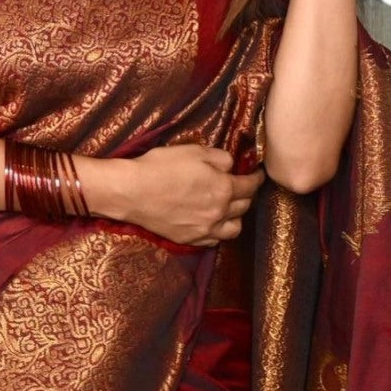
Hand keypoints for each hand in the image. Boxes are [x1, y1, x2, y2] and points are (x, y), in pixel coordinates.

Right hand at [120, 144, 264, 245]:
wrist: (133, 191)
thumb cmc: (162, 166)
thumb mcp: (194, 151)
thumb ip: (219, 158)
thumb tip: (230, 166)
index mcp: (223, 188)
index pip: (250, 185)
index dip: (256, 178)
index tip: (258, 173)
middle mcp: (219, 212)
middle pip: (244, 206)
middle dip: (247, 194)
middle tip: (242, 186)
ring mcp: (204, 229)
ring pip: (234, 228)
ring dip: (236, 216)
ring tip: (230, 207)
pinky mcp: (189, 239)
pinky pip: (214, 240)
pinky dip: (219, 231)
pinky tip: (212, 222)